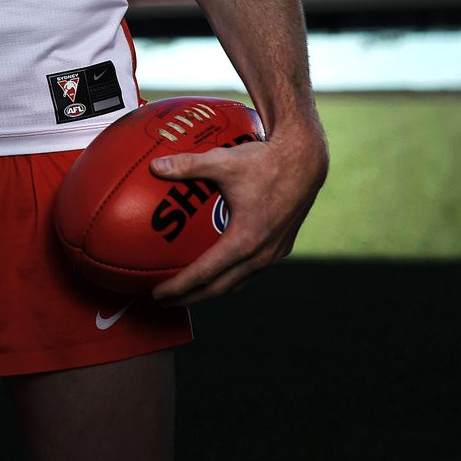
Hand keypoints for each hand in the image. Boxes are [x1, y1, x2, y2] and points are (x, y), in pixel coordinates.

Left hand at [148, 119, 328, 305]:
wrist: (305, 160)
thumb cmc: (263, 161)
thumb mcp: (221, 161)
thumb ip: (187, 165)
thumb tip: (155, 167)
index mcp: (244, 239)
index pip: (205, 274)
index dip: (179, 287)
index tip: (157, 294)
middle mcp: (261, 253)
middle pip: (220, 288)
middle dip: (190, 297)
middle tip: (164, 300)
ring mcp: (274, 253)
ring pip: (238, 282)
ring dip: (212, 290)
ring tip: (188, 291)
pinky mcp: (282, 247)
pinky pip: (252, 271)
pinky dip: (230, 277)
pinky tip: (218, 268)